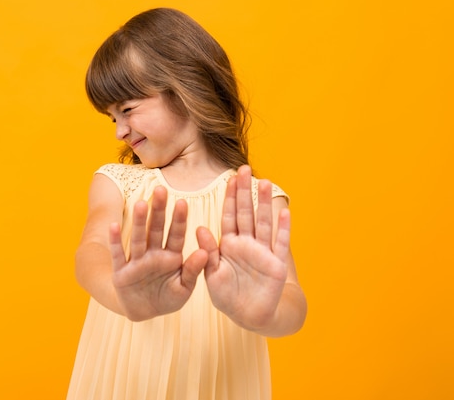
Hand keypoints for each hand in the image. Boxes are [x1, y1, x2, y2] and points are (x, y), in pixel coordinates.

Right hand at [110, 186, 207, 320]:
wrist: (144, 312)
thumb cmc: (167, 297)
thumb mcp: (184, 288)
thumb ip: (193, 270)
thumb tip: (204, 252)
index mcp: (171, 256)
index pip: (176, 234)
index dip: (179, 219)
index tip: (183, 202)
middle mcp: (153, 254)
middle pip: (156, 229)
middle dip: (159, 210)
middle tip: (161, 189)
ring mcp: (137, 261)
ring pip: (138, 238)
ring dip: (139, 221)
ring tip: (141, 204)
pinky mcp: (121, 271)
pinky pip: (118, 254)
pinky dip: (115, 241)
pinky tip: (113, 226)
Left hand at [197, 165, 290, 330]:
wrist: (250, 315)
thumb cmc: (228, 295)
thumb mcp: (212, 274)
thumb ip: (207, 252)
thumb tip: (199, 228)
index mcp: (228, 244)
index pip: (229, 216)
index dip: (230, 198)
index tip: (230, 178)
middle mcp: (246, 243)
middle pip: (246, 213)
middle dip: (245, 192)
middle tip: (245, 169)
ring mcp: (262, 251)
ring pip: (263, 222)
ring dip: (264, 203)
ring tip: (265, 183)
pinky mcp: (276, 263)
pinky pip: (280, 242)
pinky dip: (283, 228)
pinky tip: (285, 211)